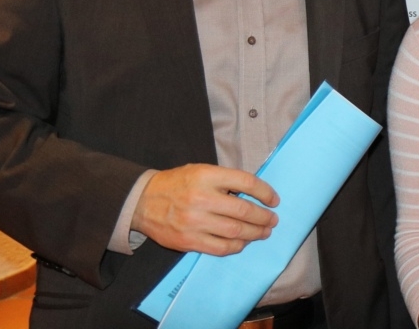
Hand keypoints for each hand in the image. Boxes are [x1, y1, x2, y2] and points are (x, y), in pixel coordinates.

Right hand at [131, 164, 279, 254]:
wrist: (143, 201)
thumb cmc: (177, 183)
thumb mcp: (201, 171)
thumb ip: (225, 180)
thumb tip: (254, 193)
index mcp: (207, 176)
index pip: (246, 182)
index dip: (265, 192)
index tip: (274, 200)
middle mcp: (202, 198)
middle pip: (244, 211)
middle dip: (263, 217)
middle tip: (273, 220)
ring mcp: (194, 222)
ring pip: (235, 231)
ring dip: (255, 233)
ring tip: (263, 232)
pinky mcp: (188, 241)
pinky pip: (220, 248)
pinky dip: (236, 246)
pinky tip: (243, 242)